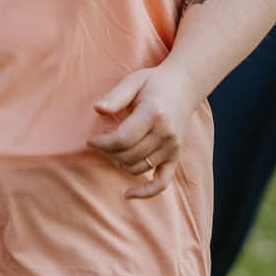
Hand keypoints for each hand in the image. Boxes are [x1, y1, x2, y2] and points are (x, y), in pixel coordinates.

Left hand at [87, 63, 202, 199]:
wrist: (184, 87)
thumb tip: (98, 109)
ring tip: (114, 149)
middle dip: (108, 151)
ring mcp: (172, 147)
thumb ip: (116, 96)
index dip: (102, 143)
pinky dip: (145, 192)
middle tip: (102, 141)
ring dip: (120, 162)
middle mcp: (165, 133)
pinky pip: (162, 183)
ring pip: (138, 168)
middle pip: (128, 155)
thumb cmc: (154, 83)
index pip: (123, 139)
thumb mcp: (134, 81)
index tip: (91, 140)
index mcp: (153, 113)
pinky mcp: (175, 157)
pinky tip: (128, 194)